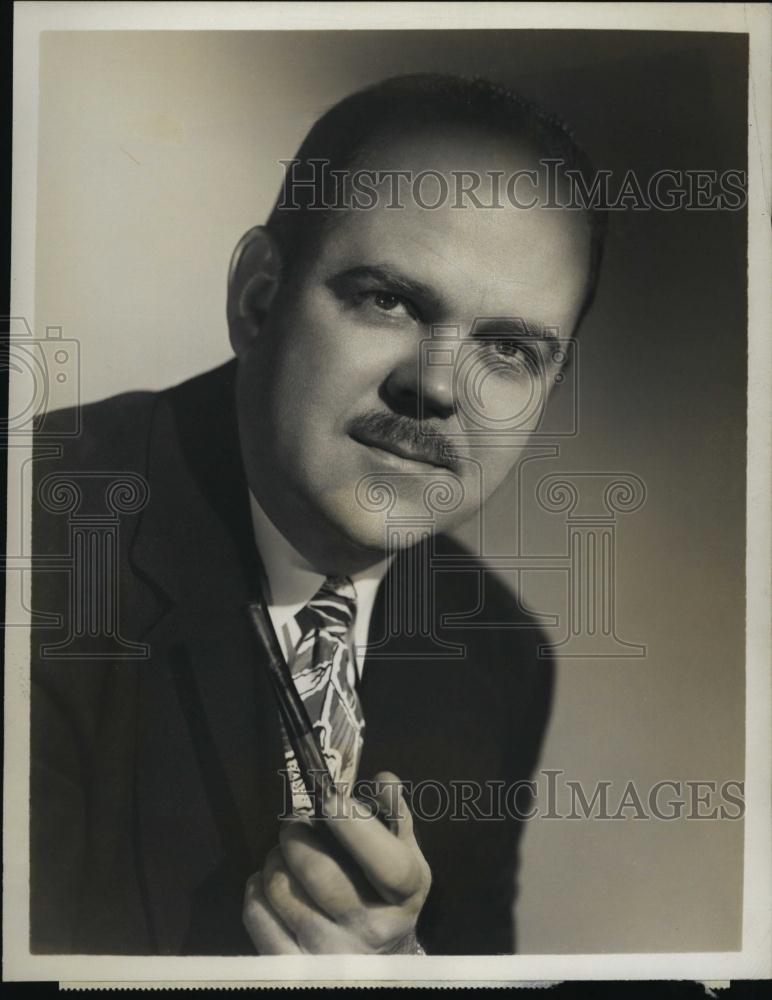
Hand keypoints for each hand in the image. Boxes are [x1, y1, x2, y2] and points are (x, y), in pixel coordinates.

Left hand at [243, 770, 430, 953]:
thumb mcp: (405, 855)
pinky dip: (257, 887)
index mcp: (404, 897)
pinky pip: (257, 913)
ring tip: (286, 854)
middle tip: (294, 822)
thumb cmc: (387, 896)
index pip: (384, 862)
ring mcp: (329, 954)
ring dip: (275, 858)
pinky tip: (275, 883)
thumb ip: (396, 814)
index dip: (354, 825)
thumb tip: (383, 780)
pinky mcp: (291, 965)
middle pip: (321, 874)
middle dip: (298, 835)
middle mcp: (369, 931)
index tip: (331, 796)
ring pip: (281, 889)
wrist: (378, 959)